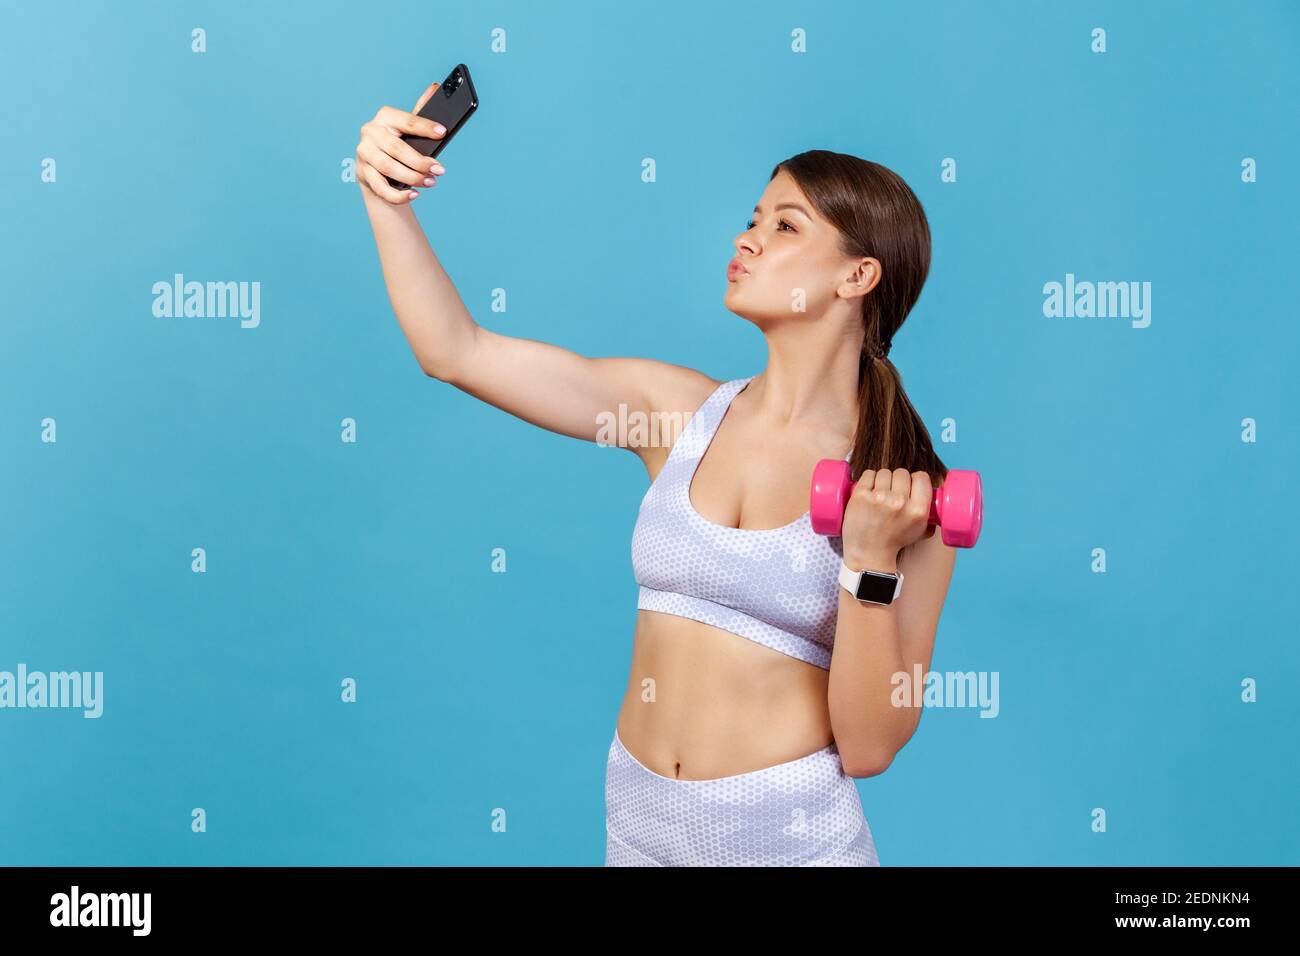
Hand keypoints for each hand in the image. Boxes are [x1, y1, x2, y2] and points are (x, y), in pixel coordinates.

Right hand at [355, 83, 447, 203]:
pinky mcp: (362, 172)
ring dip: (412, 177)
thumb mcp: (408, 127)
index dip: (424, 127)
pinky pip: (381, 187)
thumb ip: (421, 111)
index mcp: (385, 117)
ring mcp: (364, 153)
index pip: (406, 121)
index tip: (442, 132)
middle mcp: (370, 132)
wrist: (376, 167)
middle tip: (439, 170)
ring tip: (430, 182)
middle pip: (397, 148)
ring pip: (388, 168)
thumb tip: (435, 87)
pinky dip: (398, 195)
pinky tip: (414, 195)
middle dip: (420, 161)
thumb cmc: (397, 143)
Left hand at [841, 468, 934, 568]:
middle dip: (897, 480)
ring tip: (879, 493)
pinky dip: (868, 479)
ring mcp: (879, 498)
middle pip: (902, 473)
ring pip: (884, 472)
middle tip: (892, 492)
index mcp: (918, 510)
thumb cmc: (894, 542)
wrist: (869, 553)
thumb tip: (937, 499)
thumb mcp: (920, 531)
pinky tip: (869, 490)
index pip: (921, 477)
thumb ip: (930, 516)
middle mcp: (900, 502)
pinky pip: (868, 474)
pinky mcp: (861, 496)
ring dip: (882, 480)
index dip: (915, 479)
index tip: (909, 485)